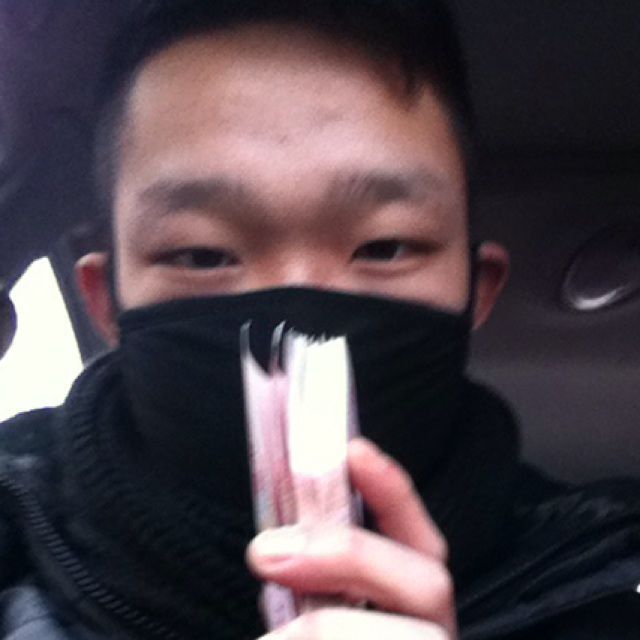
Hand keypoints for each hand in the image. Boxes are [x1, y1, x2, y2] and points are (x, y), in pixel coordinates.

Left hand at [246, 438, 456, 638]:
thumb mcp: (317, 610)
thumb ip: (313, 580)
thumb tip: (274, 541)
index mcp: (409, 609)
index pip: (422, 542)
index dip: (394, 493)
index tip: (352, 451)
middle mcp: (429, 636)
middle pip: (431, 586)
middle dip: (351, 555)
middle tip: (265, 549)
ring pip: (410, 638)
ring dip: (327, 628)